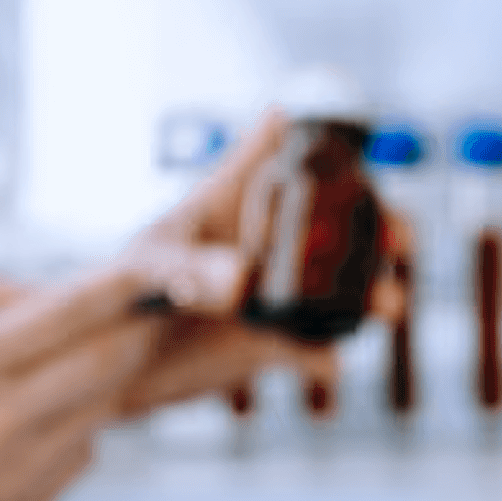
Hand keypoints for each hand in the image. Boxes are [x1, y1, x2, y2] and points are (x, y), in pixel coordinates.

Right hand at [0, 263, 170, 500]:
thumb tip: (61, 295)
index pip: (73, 312)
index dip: (123, 287)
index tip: (152, 270)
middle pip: (108, 365)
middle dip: (134, 332)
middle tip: (146, 312)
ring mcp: (16, 476)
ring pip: (99, 413)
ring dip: (96, 384)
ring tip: (56, 371)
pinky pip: (76, 458)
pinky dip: (68, 433)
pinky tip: (22, 428)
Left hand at [111, 114, 407, 415]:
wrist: (104, 374)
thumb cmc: (114, 298)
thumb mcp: (144, 274)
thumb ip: (190, 270)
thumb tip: (244, 279)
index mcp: (226, 202)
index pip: (270, 148)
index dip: (309, 129)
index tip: (344, 126)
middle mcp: (259, 244)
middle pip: (333, 217)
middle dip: (376, 220)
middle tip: (397, 234)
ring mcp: (270, 296)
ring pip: (338, 285)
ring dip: (370, 293)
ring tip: (386, 304)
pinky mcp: (269, 347)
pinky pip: (313, 350)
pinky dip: (325, 357)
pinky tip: (327, 363)